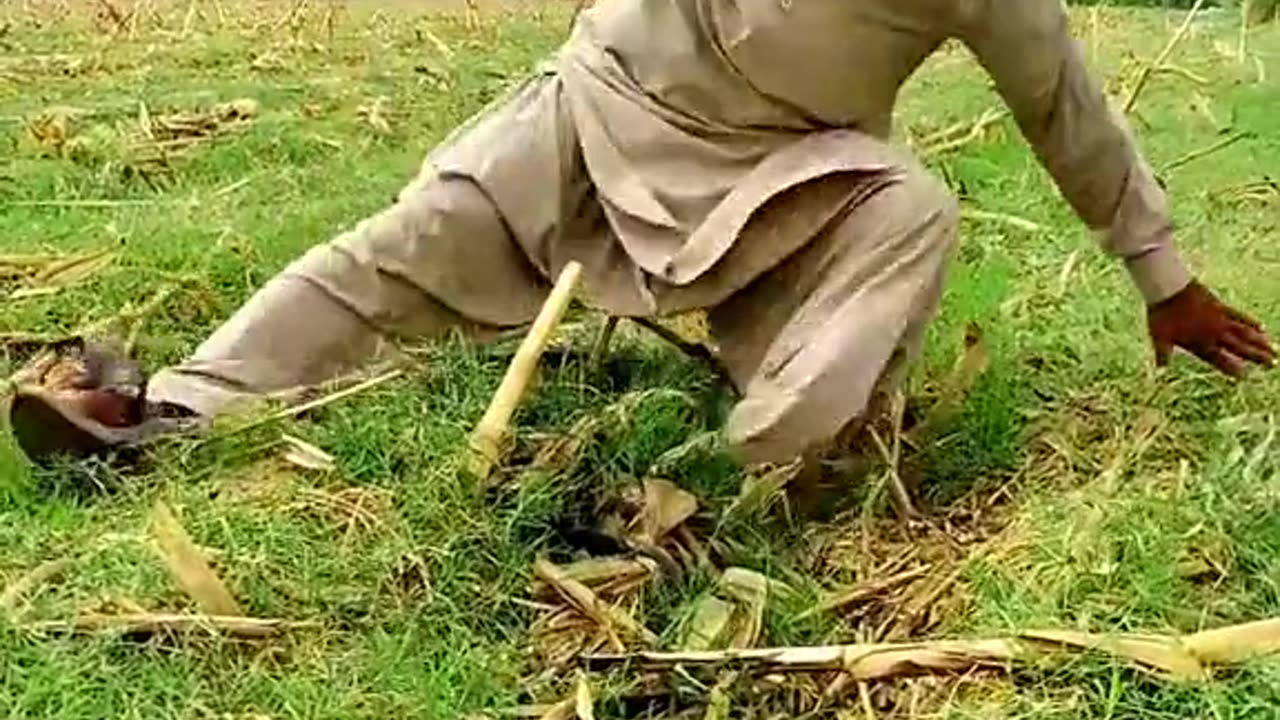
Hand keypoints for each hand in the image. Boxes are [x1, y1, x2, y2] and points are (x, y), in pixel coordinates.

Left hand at [1148, 281, 1274, 377]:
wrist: (1169, 287)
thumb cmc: (1162, 314)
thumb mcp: (1159, 337)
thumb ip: (1162, 354)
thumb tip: (1159, 370)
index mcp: (1200, 344)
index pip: (1219, 360)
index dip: (1232, 369)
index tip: (1245, 376)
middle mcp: (1214, 334)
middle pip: (1240, 348)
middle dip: (1257, 357)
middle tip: (1273, 365)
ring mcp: (1220, 319)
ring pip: (1245, 334)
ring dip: (1260, 342)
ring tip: (1275, 350)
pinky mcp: (1222, 307)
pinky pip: (1241, 317)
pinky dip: (1251, 323)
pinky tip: (1261, 327)